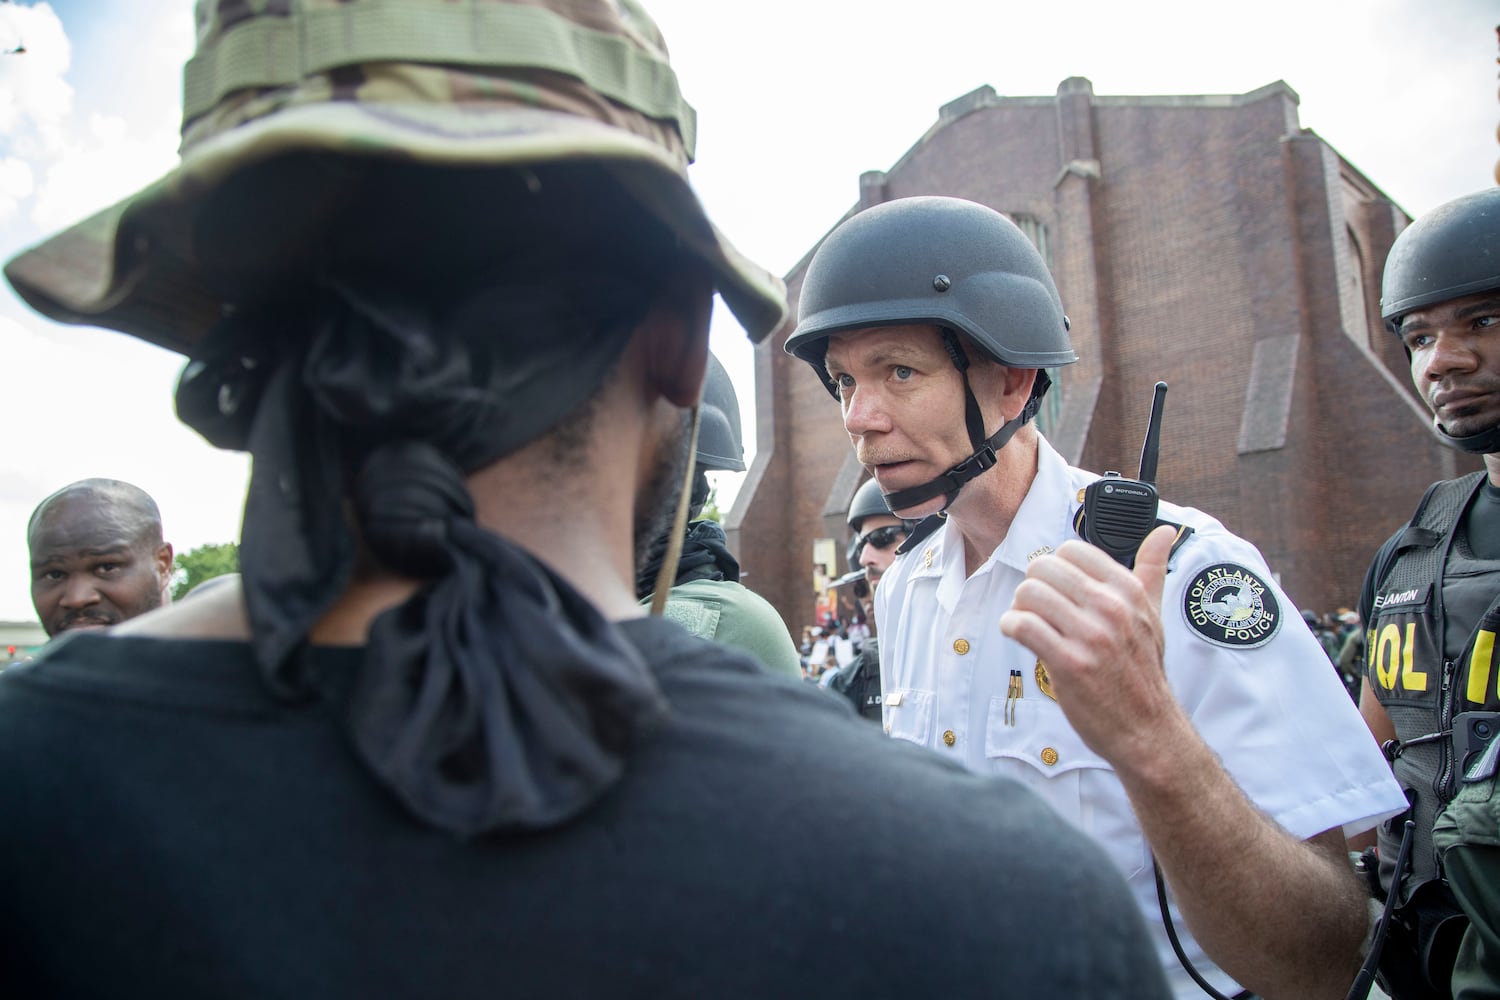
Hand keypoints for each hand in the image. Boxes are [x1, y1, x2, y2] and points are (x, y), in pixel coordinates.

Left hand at [999, 525, 1188, 765]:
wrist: (1148, 728)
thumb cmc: (1144, 672)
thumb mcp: (1154, 615)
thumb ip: (1152, 569)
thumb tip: (1164, 532)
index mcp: (1128, 590)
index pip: (1072, 550)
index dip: (1055, 567)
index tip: (1057, 589)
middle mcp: (1111, 608)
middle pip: (1044, 567)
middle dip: (1033, 586)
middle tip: (1038, 608)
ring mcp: (1091, 635)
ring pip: (1029, 593)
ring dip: (1019, 607)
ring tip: (1029, 623)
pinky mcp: (1069, 663)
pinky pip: (1022, 625)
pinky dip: (1011, 627)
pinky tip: (1018, 635)